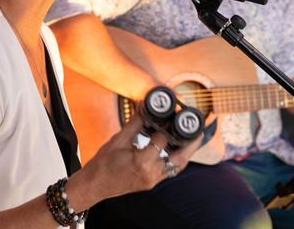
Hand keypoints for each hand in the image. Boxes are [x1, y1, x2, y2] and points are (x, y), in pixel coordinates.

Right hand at [66, 115, 201, 210]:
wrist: (94, 186)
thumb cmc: (103, 163)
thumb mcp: (118, 139)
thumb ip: (134, 124)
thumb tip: (145, 108)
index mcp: (142, 161)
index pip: (161, 139)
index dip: (166, 125)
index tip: (170, 114)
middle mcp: (151, 173)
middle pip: (179, 158)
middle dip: (192, 144)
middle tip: (200, 130)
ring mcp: (152, 180)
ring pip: (177, 167)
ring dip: (186, 153)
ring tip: (193, 139)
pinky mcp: (151, 183)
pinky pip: (169, 171)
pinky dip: (175, 160)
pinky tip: (177, 150)